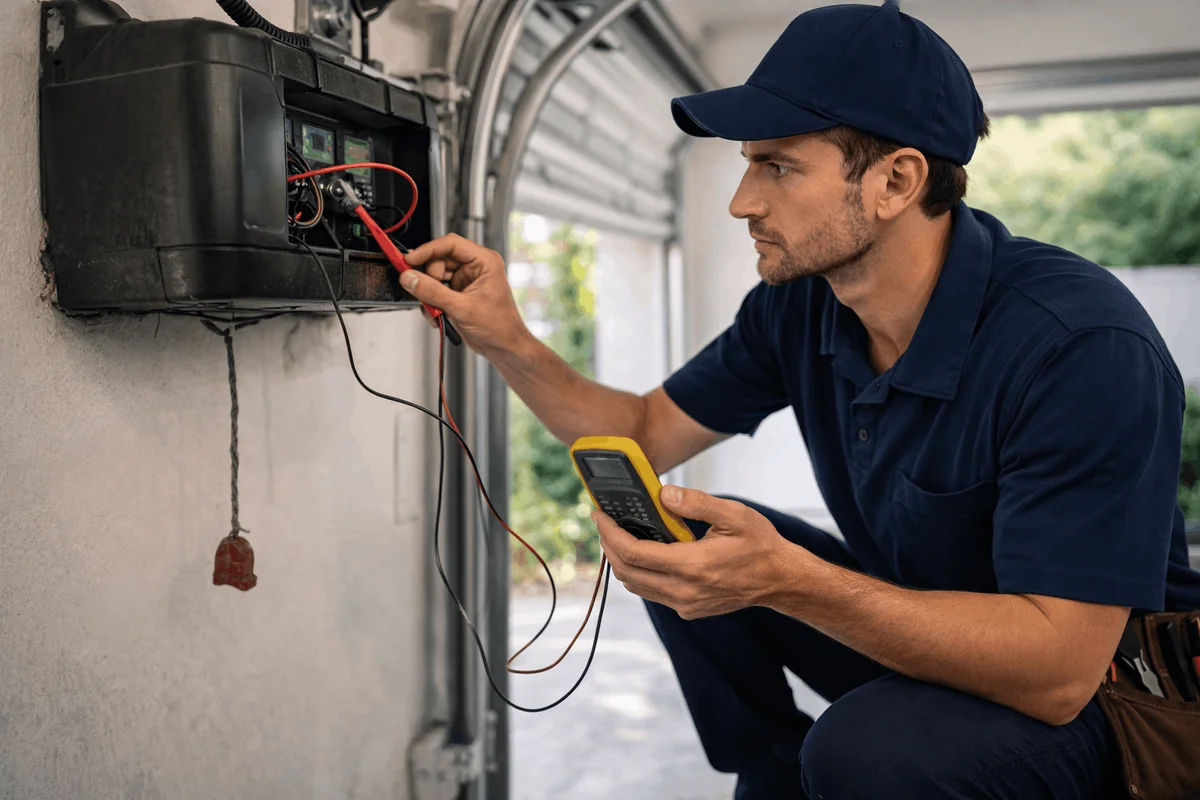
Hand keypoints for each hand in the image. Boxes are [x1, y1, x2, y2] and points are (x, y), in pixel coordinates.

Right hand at [401, 234, 527, 354]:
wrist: (503, 347)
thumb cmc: (499, 326)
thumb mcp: (462, 308)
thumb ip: (433, 292)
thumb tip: (410, 278)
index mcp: (484, 261)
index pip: (450, 244)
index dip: (427, 250)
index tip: (410, 260)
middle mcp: (475, 267)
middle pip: (439, 260)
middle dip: (428, 278)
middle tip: (422, 291)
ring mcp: (465, 280)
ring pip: (434, 276)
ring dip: (429, 293)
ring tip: (435, 309)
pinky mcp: (458, 292)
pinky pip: (435, 290)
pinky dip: (431, 302)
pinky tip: (438, 314)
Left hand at [595, 486, 802, 618]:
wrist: (781, 580)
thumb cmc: (760, 545)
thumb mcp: (734, 515)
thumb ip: (697, 503)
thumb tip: (664, 494)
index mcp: (692, 566)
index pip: (633, 553)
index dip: (610, 534)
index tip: (599, 515)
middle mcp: (684, 591)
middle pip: (626, 573)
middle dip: (608, 547)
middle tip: (604, 523)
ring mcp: (685, 604)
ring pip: (636, 586)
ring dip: (622, 561)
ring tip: (619, 535)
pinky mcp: (688, 609)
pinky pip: (652, 592)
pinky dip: (640, 572)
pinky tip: (645, 552)